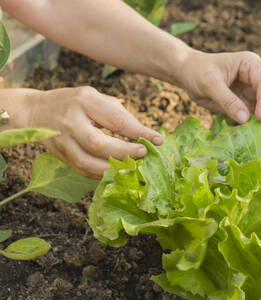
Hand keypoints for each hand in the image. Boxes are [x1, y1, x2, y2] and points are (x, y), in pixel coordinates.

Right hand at [16, 87, 162, 178]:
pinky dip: (101, 173)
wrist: (34, 111)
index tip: (158, 140)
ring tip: (131, 165)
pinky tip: (115, 171)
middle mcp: (71, 121)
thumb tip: (142, 132)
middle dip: (125, 152)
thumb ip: (117, 113)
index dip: (139, 131)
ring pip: (88, 162)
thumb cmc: (73, 102)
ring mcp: (62, 140)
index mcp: (84, 101)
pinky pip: (82, 170)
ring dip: (113, 168)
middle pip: (99, 143)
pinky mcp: (59, 155)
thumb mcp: (95, 97)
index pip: (116, 119)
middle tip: (143, 153)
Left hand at [178, 51, 260, 123]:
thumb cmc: (197, 72)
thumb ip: (228, 101)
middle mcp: (256, 77)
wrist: (187, 74)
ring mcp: (253, 91)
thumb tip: (246, 119)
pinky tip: (258, 138)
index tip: (260, 118)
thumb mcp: (210, 84)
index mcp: (250, 64)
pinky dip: (258, 127)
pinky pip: (256, 117)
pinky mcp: (247, 104)